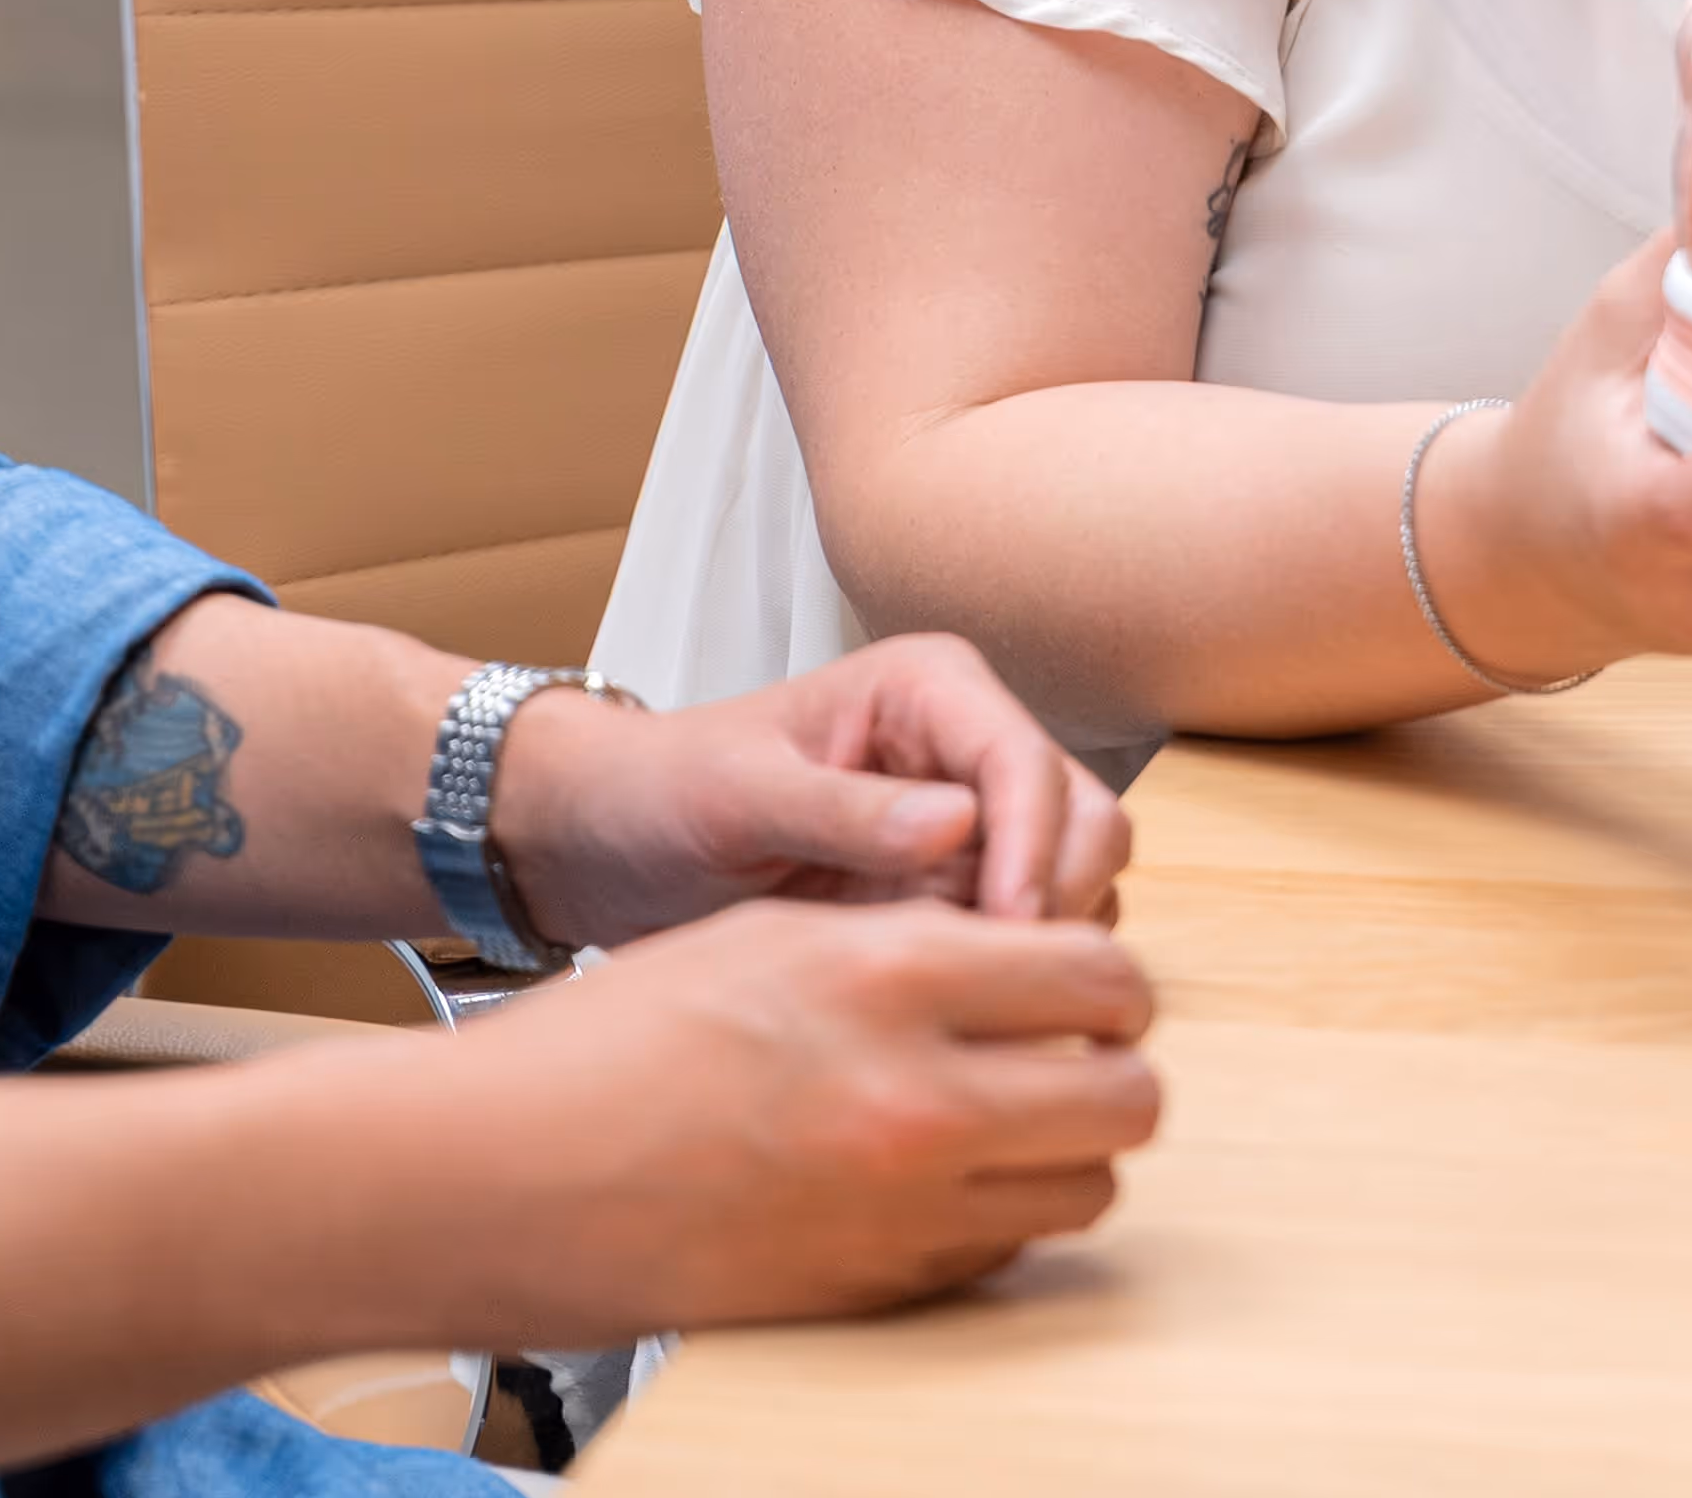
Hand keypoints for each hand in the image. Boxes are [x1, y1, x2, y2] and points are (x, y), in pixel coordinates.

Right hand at [414, 898, 1161, 1337]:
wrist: (504, 1177)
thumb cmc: (613, 1042)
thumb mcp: (772, 931)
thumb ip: (915, 934)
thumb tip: (1023, 946)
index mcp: (890, 974)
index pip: (1102, 972)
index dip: (1105, 973)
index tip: (1082, 980)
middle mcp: (917, 1097)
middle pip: (1130, 1095)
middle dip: (1111, 1067)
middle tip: (1066, 1051)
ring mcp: (903, 1210)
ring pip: (1087, 1186)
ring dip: (1063, 1148)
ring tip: (999, 1116)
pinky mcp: (877, 1291)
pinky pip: (1006, 1252)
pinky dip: (995, 1215)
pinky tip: (928, 1178)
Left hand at [491, 634, 1131, 946]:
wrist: (608, 844)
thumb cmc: (658, 791)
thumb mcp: (735, 796)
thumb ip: (840, 809)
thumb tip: (958, 824)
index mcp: (928, 689)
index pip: (1027, 763)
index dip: (1032, 847)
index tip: (1006, 928)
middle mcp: (967, 747)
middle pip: (1083, 821)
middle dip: (1055, 898)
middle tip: (990, 976)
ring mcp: (969, 827)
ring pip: (1074, 885)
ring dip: (1032, 942)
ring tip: (942, 985)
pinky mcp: (953, 894)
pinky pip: (1022, 939)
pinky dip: (1002, 973)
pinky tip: (932, 1001)